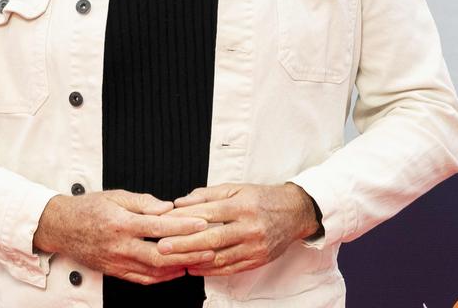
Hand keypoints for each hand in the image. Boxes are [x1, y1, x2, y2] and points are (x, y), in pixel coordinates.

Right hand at [33, 189, 215, 284]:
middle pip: (160, 255)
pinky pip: (142, 279)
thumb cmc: (88, 208)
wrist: (61, 227)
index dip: (183, 226)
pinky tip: (176, 271)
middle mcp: (120, 245)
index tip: (202, 222)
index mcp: (121, 223)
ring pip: (154, 271)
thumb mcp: (115, 195)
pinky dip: (162, 277)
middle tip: (210, 248)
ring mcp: (118, 261)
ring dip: (179, 267)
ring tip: (200, 261)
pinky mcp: (115, 271)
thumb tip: (167, 208)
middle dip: (188, 253)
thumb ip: (143, 202)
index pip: (158, 227)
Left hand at [157, 182, 319, 276]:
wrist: (295, 212)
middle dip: (184, 244)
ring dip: (194, 260)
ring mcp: (255, 245)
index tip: (165, 223)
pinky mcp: (258, 259)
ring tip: (174, 260)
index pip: (209, 213)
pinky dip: (210, 270)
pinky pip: (231, 268)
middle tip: (162, 247)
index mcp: (243, 205)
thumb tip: (180, 202)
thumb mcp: (236, 188)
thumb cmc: (262, 198)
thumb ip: (207, 194)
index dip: (185, 219)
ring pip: (220, 256)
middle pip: (212, 237)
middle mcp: (250, 226)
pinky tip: (195, 268)